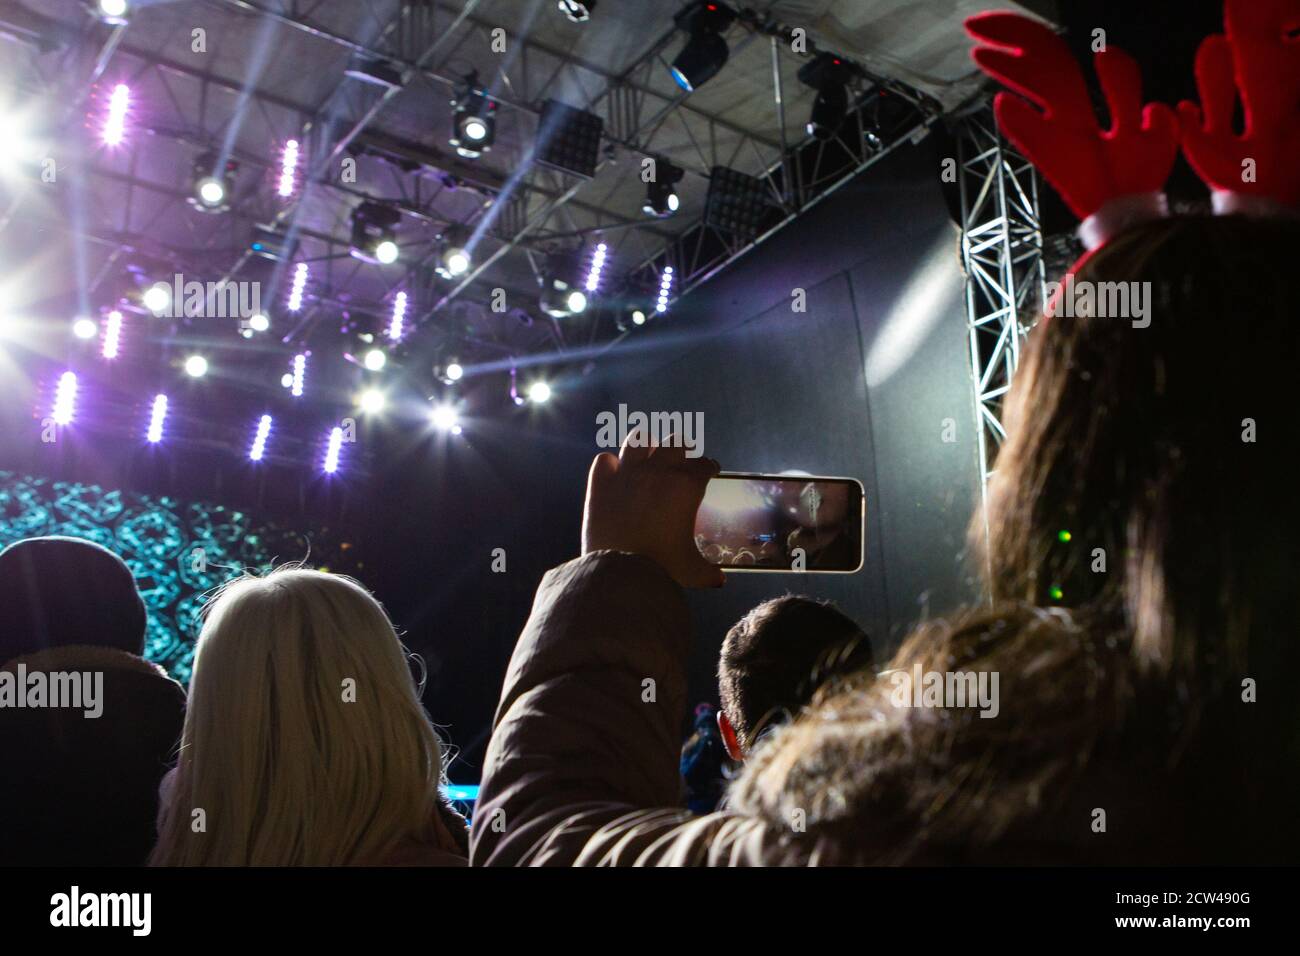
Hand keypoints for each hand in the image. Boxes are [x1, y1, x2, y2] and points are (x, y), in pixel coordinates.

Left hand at [581, 431, 723, 588]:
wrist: (621, 571)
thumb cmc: (663, 568)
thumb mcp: (692, 570)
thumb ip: (708, 572)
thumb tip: (718, 580)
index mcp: (686, 486)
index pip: (704, 465)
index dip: (709, 468)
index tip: (709, 472)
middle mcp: (658, 471)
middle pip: (676, 443)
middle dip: (683, 450)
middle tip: (683, 461)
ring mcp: (627, 472)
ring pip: (639, 439)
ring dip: (646, 446)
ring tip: (648, 456)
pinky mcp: (601, 482)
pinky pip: (604, 459)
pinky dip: (610, 465)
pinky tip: (614, 473)